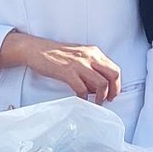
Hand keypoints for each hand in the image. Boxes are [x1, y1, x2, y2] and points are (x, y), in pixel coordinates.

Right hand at [0, 32, 121, 102]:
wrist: (36, 49)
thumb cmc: (55, 54)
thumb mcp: (79, 56)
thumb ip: (91, 68)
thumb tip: (98, 86)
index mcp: (93, 52)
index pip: (114, 68)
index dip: (117, 84)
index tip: (113, 93)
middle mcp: (89, 56)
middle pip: (113, 74)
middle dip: (114, 90)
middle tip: (108, 99)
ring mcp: (79, 64)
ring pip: (101, 83)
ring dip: (101, 96)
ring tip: (96, 102)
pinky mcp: (67, 72)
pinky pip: (82, 89)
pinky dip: (84, 97)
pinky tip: (82, 99)